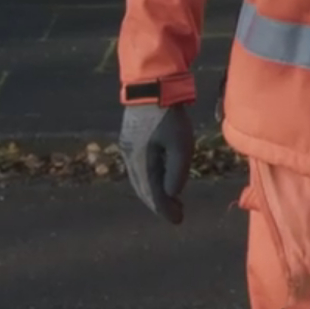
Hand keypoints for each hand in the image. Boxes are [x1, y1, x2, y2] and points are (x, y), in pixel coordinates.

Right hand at [119, 103, 194, 223]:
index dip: (165, 209)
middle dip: (159, 204)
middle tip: (176, 215)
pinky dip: (151, 179)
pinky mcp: (132, 139)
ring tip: (172, 201)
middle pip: (143, 189)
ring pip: (141, 179)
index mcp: (140, 161)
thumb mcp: (180, 143)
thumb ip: (176, 170)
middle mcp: (130, 157)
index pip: (152, 193)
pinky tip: (162, 179)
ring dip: (155, 192)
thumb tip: (171, 194)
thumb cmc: (169, 115)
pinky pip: (141, 168)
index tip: (178, 221)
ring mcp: (129, 148)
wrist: (153, 87)